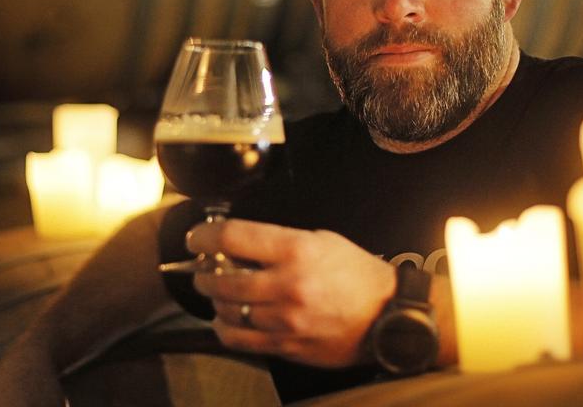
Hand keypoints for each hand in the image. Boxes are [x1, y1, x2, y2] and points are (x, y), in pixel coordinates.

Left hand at [187, 218, 395, 367]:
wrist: (387, 314)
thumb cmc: (356, 274)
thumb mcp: (321, 240)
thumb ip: (279, 241)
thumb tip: (237, 243)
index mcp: (297, 250)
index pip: (232, 237)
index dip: (203, 236)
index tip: (195, 238)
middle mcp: (288, 285)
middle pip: (221, 278)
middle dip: (204, 272)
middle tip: (204, 267)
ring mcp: (286, 320)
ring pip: (227, 311)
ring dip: (215, 300)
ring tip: (218, 292)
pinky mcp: (287, 345)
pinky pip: (240, 340)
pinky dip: (225, 329)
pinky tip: (226, 320)